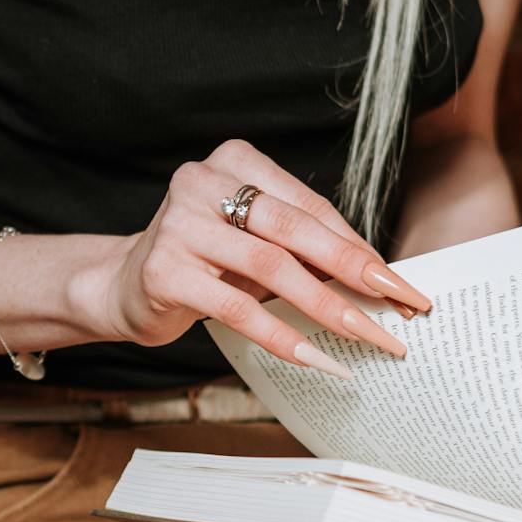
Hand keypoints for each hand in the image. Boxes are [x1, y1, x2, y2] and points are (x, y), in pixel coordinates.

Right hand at [82, 138, 434, 367]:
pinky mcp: (163, 272)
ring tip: (365, 337)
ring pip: (270, 267)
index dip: (357, 245)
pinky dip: (281, 336)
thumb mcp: (252, 242)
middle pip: (294, 228)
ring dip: (325, 307)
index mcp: (233, 161)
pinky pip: (236, 309)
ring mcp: (179, 225)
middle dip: (353, 270)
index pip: (309, 205)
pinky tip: (316, 359)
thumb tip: (378, 279)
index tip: (398, 282)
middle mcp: (202, 182)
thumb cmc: (204, 262)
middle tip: (398, 304)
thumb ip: (302, 248)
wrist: (122, 286)